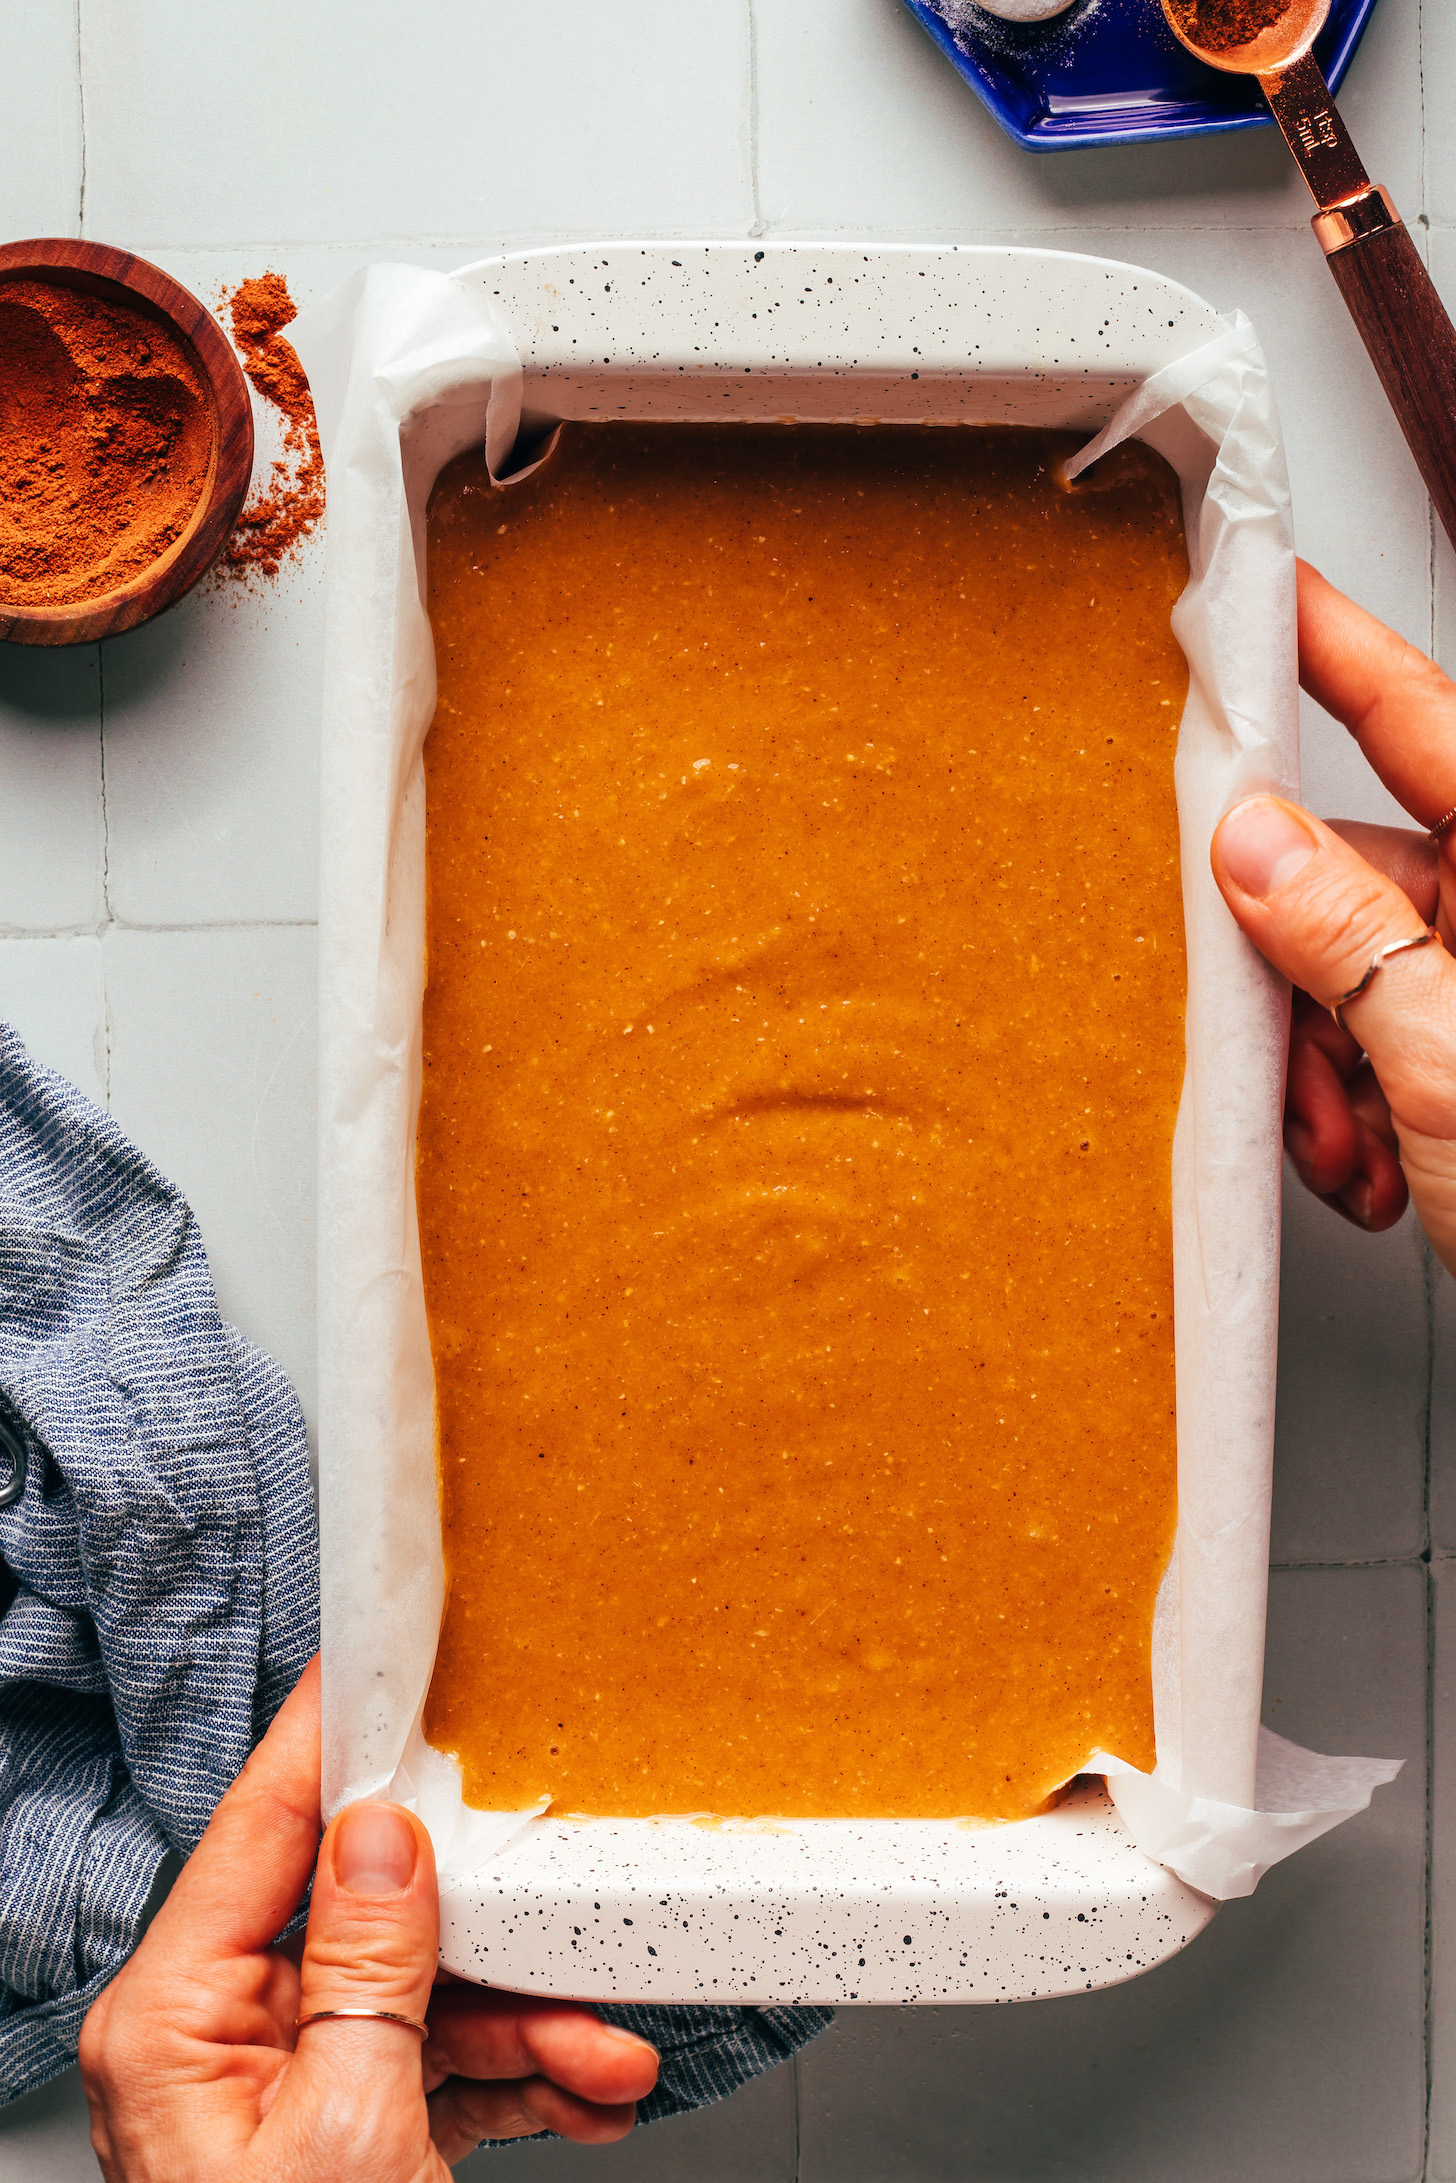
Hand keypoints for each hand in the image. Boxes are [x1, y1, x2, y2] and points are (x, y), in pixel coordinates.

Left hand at [79, 1659, 658, 2179]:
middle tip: (564, 1896)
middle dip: (490, 1931)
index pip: (262, 1829)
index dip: (330, 1737)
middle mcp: (217, 2039)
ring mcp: (279, 2090)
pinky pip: (433, 2068)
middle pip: (364, 1916)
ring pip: (419, 1998)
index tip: (384, 1658)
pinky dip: (515, 2077)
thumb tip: (380, 1838)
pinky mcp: (337, 2135)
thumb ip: (368, 1968)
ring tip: (610, 2050)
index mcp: (178, 2018)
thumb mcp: (351, 2133)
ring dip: (529, 2022)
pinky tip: (585, 2090)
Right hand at [1211, 559, 1455, 1272]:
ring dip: (1322, 1071)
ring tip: (1350, 1150)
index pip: (1417, 721)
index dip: (1330, 647)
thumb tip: (1253, 845)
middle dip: (1295, 984)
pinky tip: (1375, 1170)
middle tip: (1279, 1055)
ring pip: (1350, 983)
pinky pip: (1378, 1048)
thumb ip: (1350, 942)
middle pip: (1352, 885)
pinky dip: (1356, 1111)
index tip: (1259, 590)